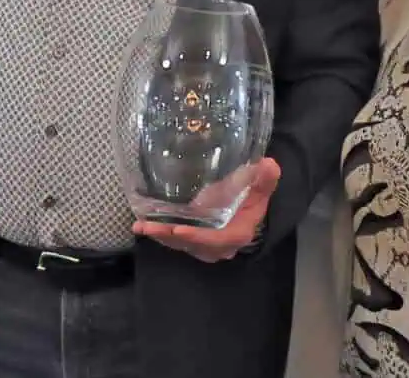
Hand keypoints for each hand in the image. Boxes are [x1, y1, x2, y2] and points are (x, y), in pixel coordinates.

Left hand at [133, 158, 279, 262]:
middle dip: (170, 237)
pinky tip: (141, 224)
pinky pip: (176, 241)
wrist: (248, 209)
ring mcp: (205, 245)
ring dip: (160, 236)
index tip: (180, 230)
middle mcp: (219, 245)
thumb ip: (265, 179)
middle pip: (193, 244)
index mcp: (237, 233)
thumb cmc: (252, 197)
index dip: (199, 237)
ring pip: (181, 244)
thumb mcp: (261, 188)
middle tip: (148, 227)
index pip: (218, 239)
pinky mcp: (194, 241)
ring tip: (140, 226)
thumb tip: (268, 164)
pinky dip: (159, 233)